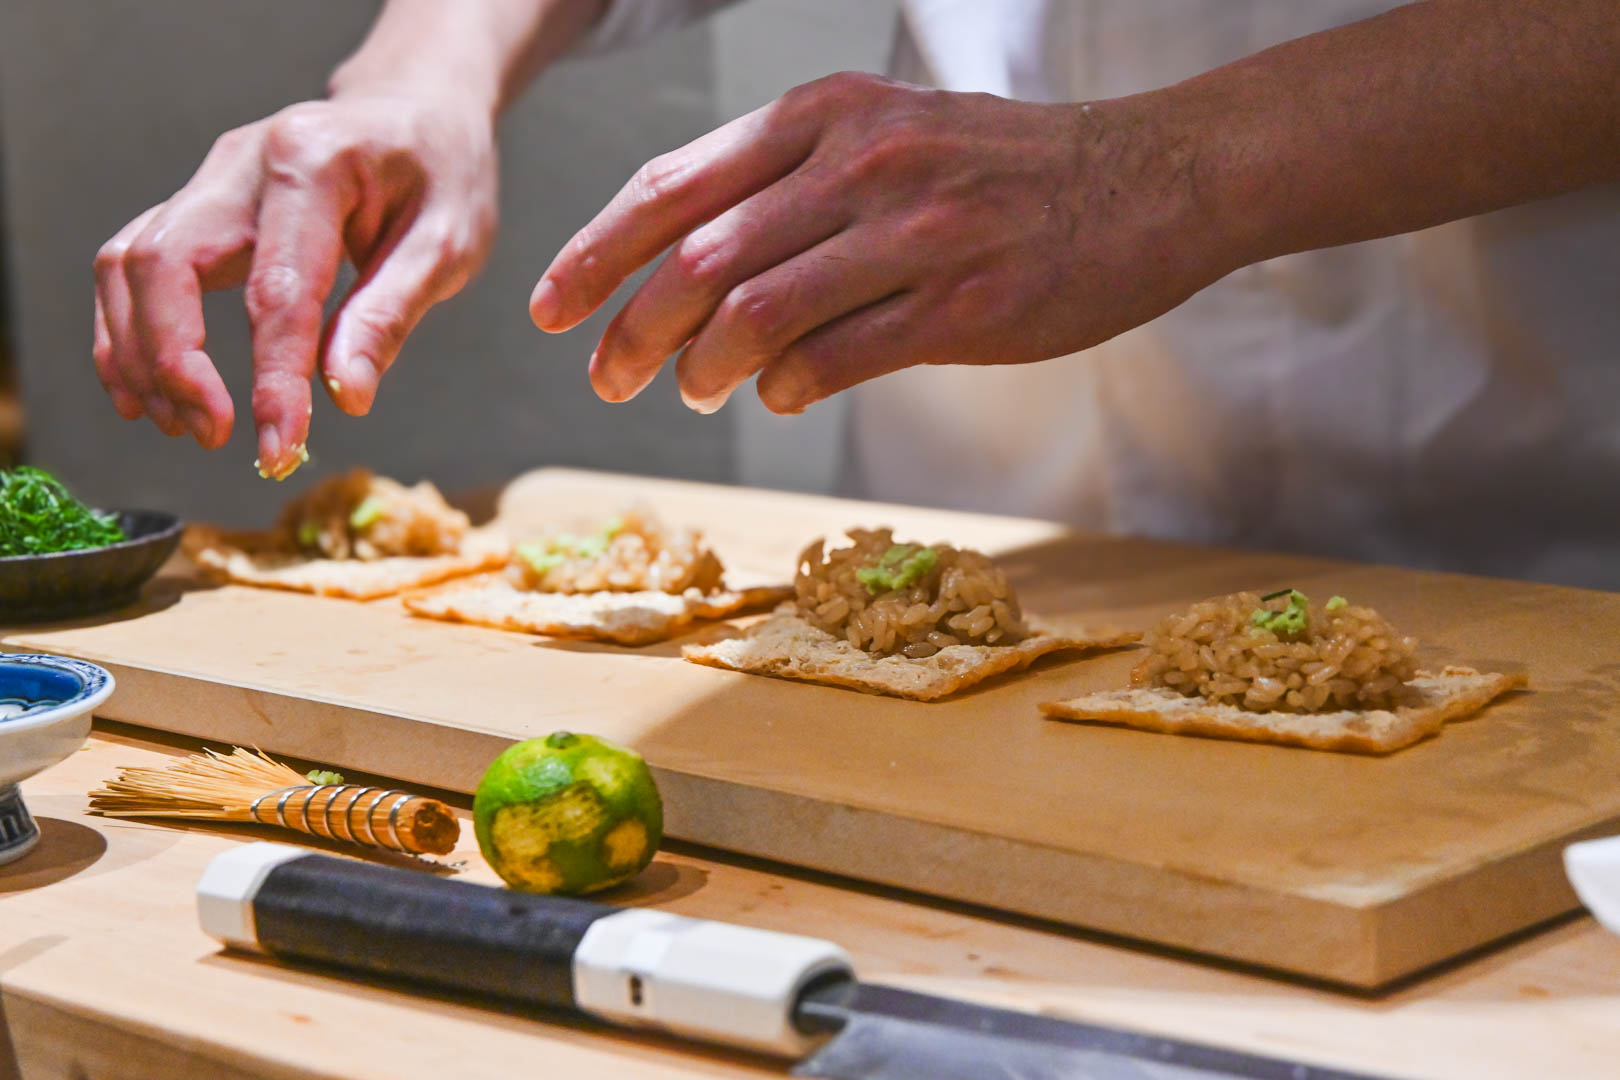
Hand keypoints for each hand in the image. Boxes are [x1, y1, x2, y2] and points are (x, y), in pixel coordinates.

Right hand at [93, 92, 496, 475]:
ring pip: (129, 263)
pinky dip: (129, 331)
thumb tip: (346, 395)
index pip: (276, 289)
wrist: (417, 110)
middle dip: (174, 362)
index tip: (277, 447)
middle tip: (215, 435)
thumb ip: (389, 315)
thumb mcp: (447, 244)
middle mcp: (242, 162)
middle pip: (163, 263)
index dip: (272, 378)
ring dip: (139, 354)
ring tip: (185, 425)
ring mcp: (209, 179)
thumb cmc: (441, 174)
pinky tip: (151, 392)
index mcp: (313, 162)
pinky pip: (133, 264)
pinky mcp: (196, 203)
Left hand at [531, 72, 1223, 414]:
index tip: (551, 307)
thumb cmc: (1002, 166)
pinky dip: (786, 386)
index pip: (677, 185)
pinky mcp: (964, 303)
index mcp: (827, 114)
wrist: (1146, 179)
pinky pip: (838, 357)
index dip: (598, 252)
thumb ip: (791, 189)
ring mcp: (916, 233)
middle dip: (631, 327)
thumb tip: (696, 285)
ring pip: (759, 311)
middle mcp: (862, 162)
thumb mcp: (887, 132)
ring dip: (701, 367)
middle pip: (701, 256)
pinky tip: (773, 394)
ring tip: (689, 392)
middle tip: (605, 378)